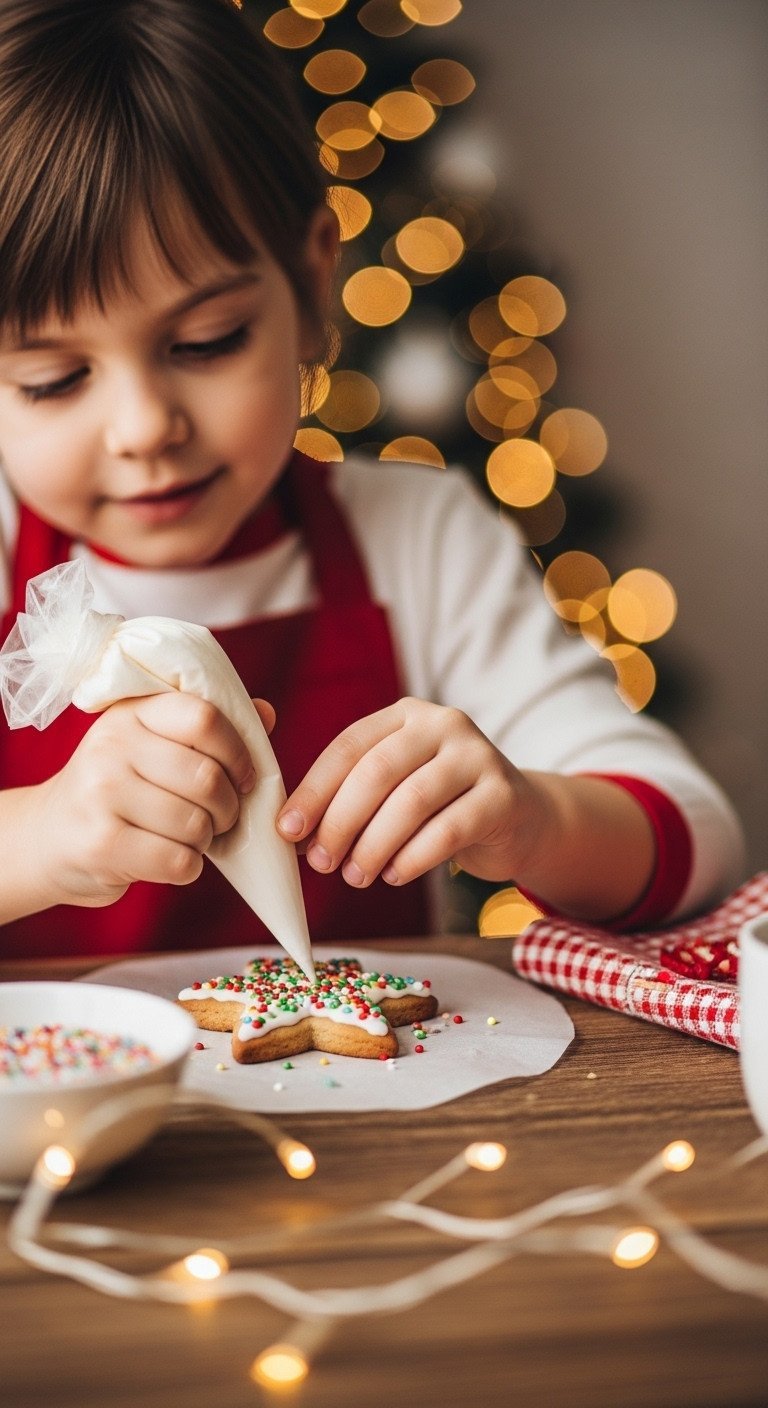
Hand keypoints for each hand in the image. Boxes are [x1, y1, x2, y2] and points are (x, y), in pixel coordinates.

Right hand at [35, 693, 274, 907]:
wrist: (47, 838)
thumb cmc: (116, 791)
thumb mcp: (150, 746)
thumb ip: (207, 729)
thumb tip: (267, 714)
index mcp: (131, 713)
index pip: (204, 717)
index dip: (238, 752)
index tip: (244, 776)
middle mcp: (111, 745)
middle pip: (207, 777)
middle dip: (228, 807)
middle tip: (220, 817)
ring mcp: (101, 794)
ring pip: (196, 823)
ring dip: (206, 839)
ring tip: (189, 837)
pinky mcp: (101, 844)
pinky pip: (178, 860)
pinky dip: (188, 867)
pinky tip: (170, 858)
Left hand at [277, 697, 541, 889]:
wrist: (521, 818)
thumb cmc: (442, 805)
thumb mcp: (397, 787)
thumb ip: (353, 796)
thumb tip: (295, 833)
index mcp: (406, 715)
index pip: (349, 747)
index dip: (313, 790)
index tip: (288, 831)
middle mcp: (444, 724)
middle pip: (377, 772)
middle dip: (341, 821)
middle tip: (322, 863)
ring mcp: (478, 756)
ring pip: (411, 802)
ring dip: (374, 845)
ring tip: (356, 876)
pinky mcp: (503, 795)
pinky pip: (448, 830)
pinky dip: (413, 858)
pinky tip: (394, 875)